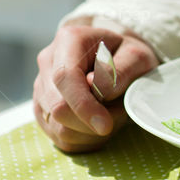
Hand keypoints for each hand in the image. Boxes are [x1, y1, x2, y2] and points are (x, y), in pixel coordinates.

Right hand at [33, 26, 157, 152]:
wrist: (117, 56)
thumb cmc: (128, 55)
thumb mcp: (137, 55)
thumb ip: (121, 69)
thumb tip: (98, 88)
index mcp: (69, 40)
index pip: (65, 77)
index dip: (83, 105)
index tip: (105, 125)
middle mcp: (48, 62)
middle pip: (57, 107)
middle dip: (91, 122)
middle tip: (121, 112)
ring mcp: (41, 87)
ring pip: (58, 127)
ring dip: (91, 132)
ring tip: (112, 114)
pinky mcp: (42, 110)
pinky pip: (60, 138)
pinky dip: (85, 139)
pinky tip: (100, 124)